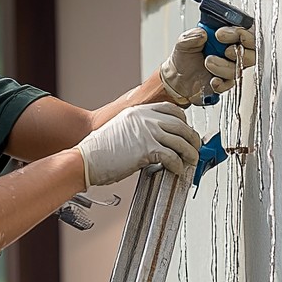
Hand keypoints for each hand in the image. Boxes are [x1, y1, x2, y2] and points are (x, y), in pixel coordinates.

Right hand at [76, 103, 200, 187]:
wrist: (86, 159)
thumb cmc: (99, 149)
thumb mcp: (121, 128)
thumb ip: (139, 128)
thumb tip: (156, 140)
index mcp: (139, 111)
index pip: (171, 110)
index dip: (183, 121)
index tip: (186, 131)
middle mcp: (146, 118)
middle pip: (181, 125)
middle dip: (192, 139)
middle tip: (195, 149)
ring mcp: (148, 132)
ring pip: (181, 141)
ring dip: (190, 154)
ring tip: (191, 162)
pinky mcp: (147, 150)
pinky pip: (172, 157)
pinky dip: (177, 165)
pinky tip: (176, 170)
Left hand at [159, 26, 256, 102]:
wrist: (177, 78)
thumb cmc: (185, 57)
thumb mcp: (184, 41)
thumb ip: (192, 36)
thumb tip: (202, 34)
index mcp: (227, 36)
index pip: (246, 31)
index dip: (239, 32)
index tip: (221, 33)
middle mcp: (232, 51)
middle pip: (252, 51)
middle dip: (238, 49)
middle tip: (223, 49)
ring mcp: (230, 67)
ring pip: (239, 67)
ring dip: (224, 66)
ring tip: (207, 62)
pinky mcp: (225, 82)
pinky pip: (230, 84)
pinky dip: (221, 83)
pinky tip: (212, 80)